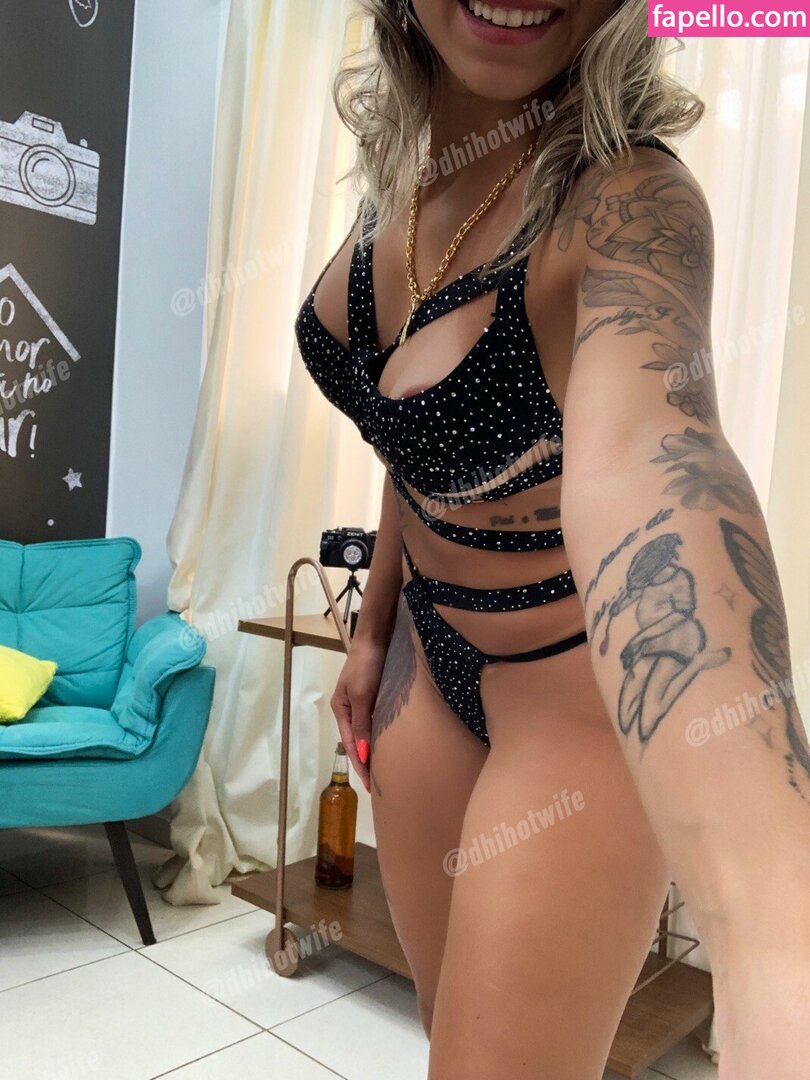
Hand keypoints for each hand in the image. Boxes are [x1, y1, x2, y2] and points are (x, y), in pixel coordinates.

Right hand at [330, 637, 388, 792]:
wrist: (376, 636)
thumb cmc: (366, 665)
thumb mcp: (361, 695)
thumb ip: (361, 724)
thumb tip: (362, 754)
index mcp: (341, 709)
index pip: (350, 745)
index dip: (360, 766)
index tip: (371, 786)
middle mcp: (349, 708)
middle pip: (357, 741)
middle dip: (366, 761)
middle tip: (379, 782)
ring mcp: (362, 700)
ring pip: (367, 731)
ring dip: (374, 748)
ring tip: (385, 767)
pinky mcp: (375, 693)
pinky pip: (376, 720)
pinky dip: (381, 733)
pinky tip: (390, 741)